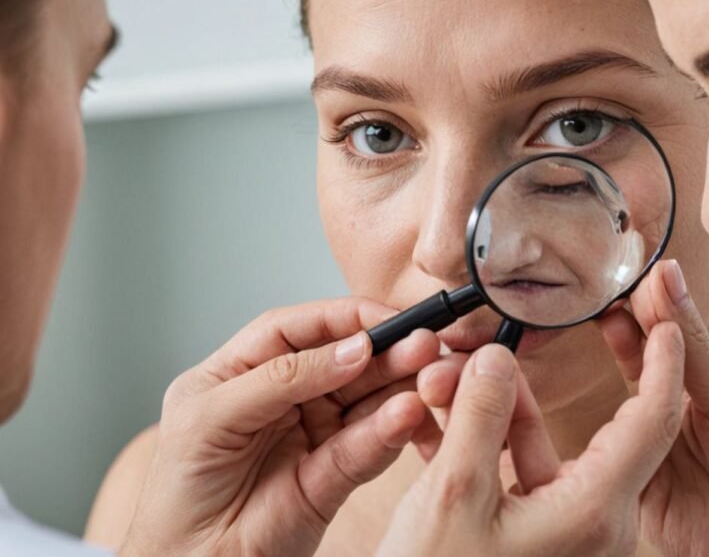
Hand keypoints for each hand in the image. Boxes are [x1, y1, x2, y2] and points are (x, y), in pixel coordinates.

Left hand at [120, 298, 438, 556]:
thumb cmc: (178, 494)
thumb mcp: (212, 417)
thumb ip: (282, 378)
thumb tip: (352, 348)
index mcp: (245, 370)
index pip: (302, 329)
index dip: (346, 317)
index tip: (387, 316)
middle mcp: (285, 397)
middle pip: (346, 360)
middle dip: (387, 350)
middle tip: (426, 344)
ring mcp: (313, 434)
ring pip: (369, 399)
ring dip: (402, 386)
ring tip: (430, 377)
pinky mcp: (336, 476)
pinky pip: (370, 446)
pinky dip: (393, 430)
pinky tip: (409, 415)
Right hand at [375, 324, 687, 556]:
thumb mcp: (455, 495)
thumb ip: (481, 416)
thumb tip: (499, 358)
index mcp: (596, 509)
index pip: (652, 415)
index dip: (660, 356)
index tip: (658, 308)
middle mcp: (595, 521)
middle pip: (590, 426)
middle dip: (529, 381)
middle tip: (490, 344)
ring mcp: (567, 533)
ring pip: (544, 449)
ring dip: (495, 411)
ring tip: (438, 379)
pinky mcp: (537, 540)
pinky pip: (522, 477)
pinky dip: (486, 446)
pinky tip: (438, 421)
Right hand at [598, 260, 708, 556]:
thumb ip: (691, 343)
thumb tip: (667, 274)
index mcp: (696, 385)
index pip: (662, 332)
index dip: (644, 303)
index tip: (625, 271)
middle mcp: (667, 411)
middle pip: (632, 360)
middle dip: (617, 324)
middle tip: (598, 289)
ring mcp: (644, 446)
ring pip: (613, 399)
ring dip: (603, 365)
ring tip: (596, 318)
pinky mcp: (627, 484)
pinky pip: (602, 453)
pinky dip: (591, 426)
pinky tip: (586, 394)